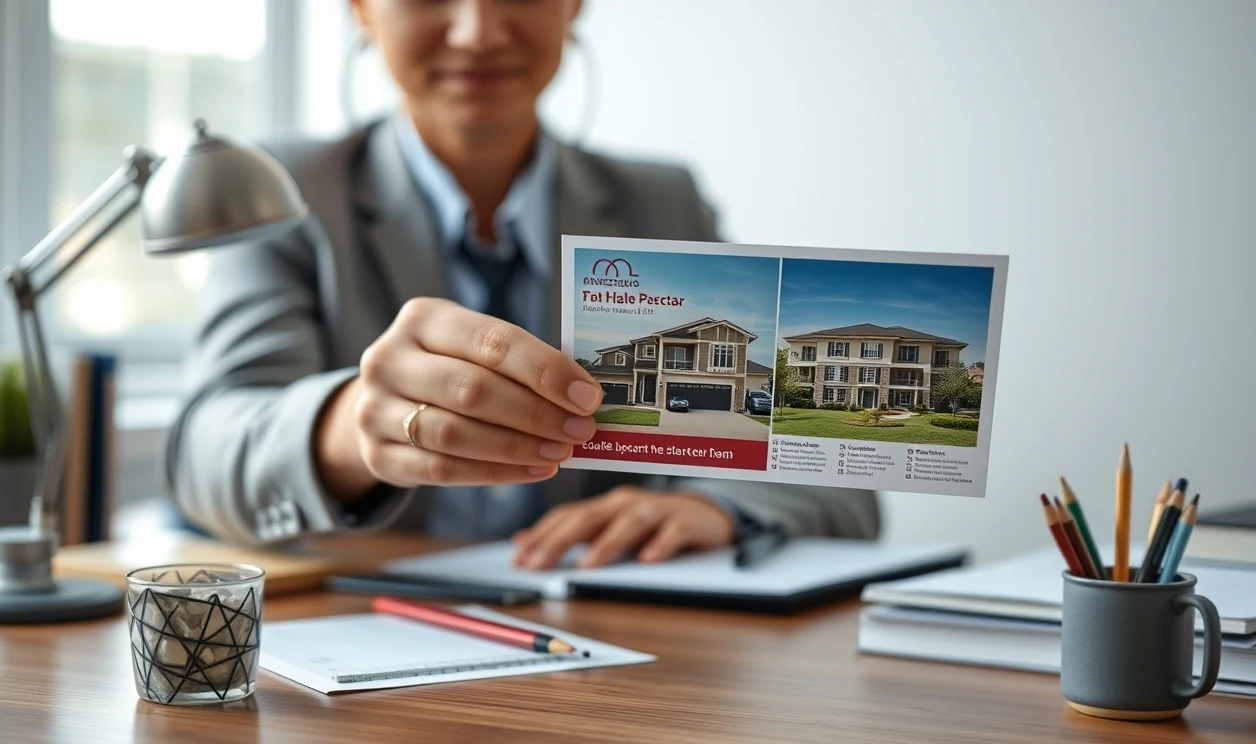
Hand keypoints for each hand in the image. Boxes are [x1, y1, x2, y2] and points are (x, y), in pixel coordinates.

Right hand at [314, 297, 602, 499]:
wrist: (383, 401)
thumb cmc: (447, 368)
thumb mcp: (471, 347)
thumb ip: (517, 363)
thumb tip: (583, 394)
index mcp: (423, 318)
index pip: (492, 341)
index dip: (545, 371)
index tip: (588, 396)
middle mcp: (389, 359)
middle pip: (473, 389)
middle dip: (536, 413)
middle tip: (580, 430)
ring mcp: (375, 409)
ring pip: (455, 434)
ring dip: (518, 447)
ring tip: (560, 453)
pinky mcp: (376, 454)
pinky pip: (442, 470)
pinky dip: (496, 473)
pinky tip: (534, 470)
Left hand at [510, 486, 736, 569]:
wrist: (707, 517)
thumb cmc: (653, 525)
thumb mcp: (610, 528)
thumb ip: (571, 534)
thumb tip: (522, 543)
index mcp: (605, 507)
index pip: (567, 516)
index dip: (541, 535)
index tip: (519, 558)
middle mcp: (626, 504)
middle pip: (589, 518)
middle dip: (560, 540)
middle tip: (539, 564)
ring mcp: (658, 511)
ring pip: (629, 523)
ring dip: (607, 544)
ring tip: (588, 565)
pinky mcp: (687, 522)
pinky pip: (673, 531)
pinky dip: (661, 544)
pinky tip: (649, 559)